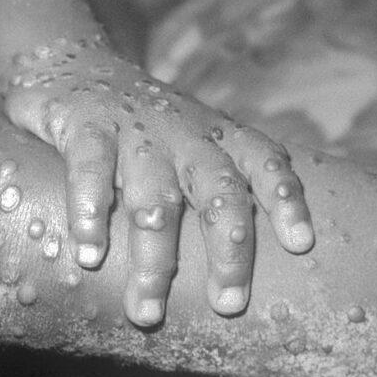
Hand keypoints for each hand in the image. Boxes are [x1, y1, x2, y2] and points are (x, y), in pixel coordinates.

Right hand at [3, 46, 313, 325]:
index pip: (266, 161)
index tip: (301, 245)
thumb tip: (240, 261)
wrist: (75, 65)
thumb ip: (211, 184)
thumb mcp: (188, 141)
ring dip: (154, 259)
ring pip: (156, 198)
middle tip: (228, 304)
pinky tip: (90, 256)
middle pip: (221, 191)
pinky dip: (92, 213)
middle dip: (229, 250)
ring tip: (146, 311)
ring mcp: (137, 128)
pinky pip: (92, 170)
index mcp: (217, 136)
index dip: (286, 199)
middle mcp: (185, 132)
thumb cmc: (144, 127)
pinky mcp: (87, 124)